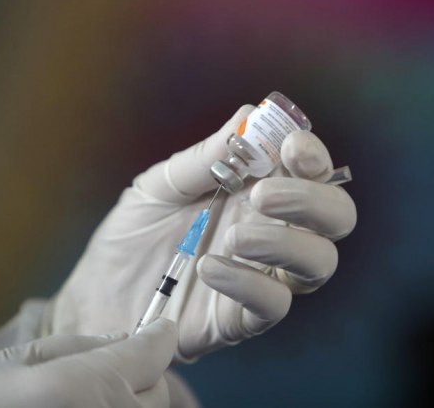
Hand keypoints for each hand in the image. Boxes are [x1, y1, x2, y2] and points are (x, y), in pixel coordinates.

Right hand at [0, 319, 176, 407]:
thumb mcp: (23, 358)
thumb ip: (83, 346)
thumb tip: (126, 340)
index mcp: (89, 387)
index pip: (154, 354)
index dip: (157, 336)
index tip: (157, 327)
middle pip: (158, 391)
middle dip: (143, 372)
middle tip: (113, 364)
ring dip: (131, 399)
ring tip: (90, 393)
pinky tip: (83, 407)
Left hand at [47, 104, 356, 360]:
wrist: (98, 296)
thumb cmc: (131, 236)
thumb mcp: (160, 185)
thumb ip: (206, 156)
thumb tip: (251, 114)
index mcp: (256, 193)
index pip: (311, 172)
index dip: (313, 155)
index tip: (290, 147)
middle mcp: (270, 232)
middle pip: (335, 217)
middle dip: (312, 199)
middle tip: (263, 194)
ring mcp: (261, 276)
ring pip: (319, 263)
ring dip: (286, 243)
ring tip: (233, 236)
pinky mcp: (243, 318)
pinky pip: (274, 304)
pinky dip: (248, 282)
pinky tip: (209, 267)